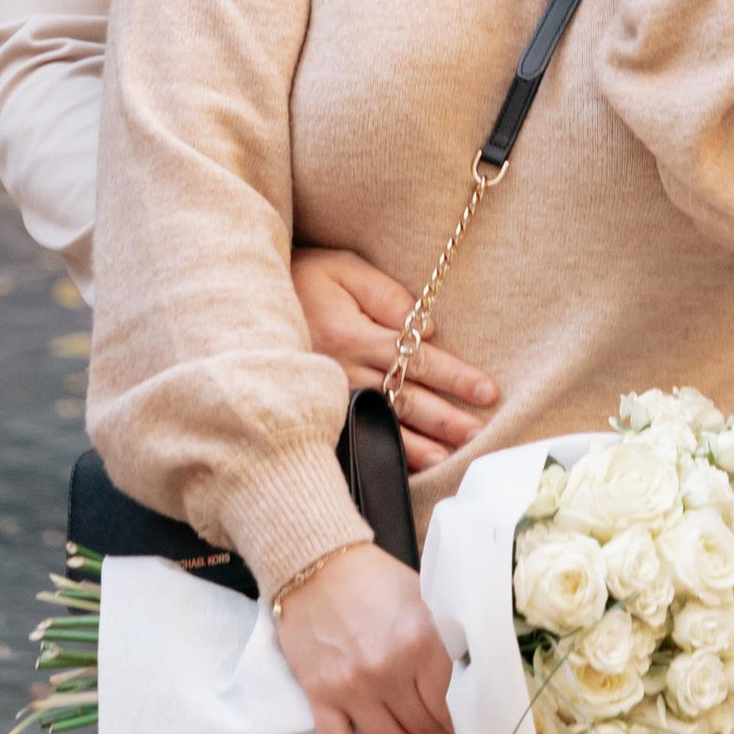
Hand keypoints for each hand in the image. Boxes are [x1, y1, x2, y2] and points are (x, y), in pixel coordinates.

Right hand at [275, 542, 458, 733]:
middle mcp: (388, 669)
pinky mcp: (321, 697)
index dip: (466, 724)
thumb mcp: (422, 597)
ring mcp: (352, 687)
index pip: (453, 704)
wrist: (314, 563)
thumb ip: (444, 638)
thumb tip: (472, 676)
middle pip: (425, 727)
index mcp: (420, 640)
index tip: (472, 728)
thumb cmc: (373, 578)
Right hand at [291, 245, 498, 470]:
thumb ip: (385, 294)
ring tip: (451, 457)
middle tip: (480, 434)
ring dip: (419, 444)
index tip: (488, 391)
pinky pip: (356, 435)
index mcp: (354, 335)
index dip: (455, 376)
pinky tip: (408, 465)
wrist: (245, 302)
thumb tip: (426, 327)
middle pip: (405, 398)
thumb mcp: (343, 268)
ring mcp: (329, 395)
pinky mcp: (319, 408)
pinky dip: (384, 452)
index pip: (417, 360)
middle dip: (446, 417)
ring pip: (382, 424)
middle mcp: (343, 371)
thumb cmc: (303, 277)